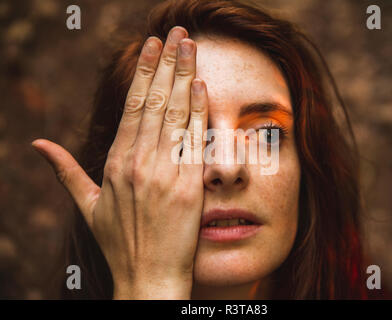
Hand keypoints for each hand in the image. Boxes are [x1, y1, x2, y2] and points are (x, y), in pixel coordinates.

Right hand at [31, 26, 207, 298]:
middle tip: (176, 32)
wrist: (147, 278)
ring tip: (191, 45)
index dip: (144, 72)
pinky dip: (198, 110)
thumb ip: (63, 171)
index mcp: (115, 162)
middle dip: (167, 63)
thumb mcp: (87, 206)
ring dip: (184, 75)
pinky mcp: (188, 186)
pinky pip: (193, 140)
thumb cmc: (120, 243)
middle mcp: (138, 162)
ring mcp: (163, 173)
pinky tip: (201, 85)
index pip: (132, 106)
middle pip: (154, 101)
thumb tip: (37, 144)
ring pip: (175, 113)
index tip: (152, 46)